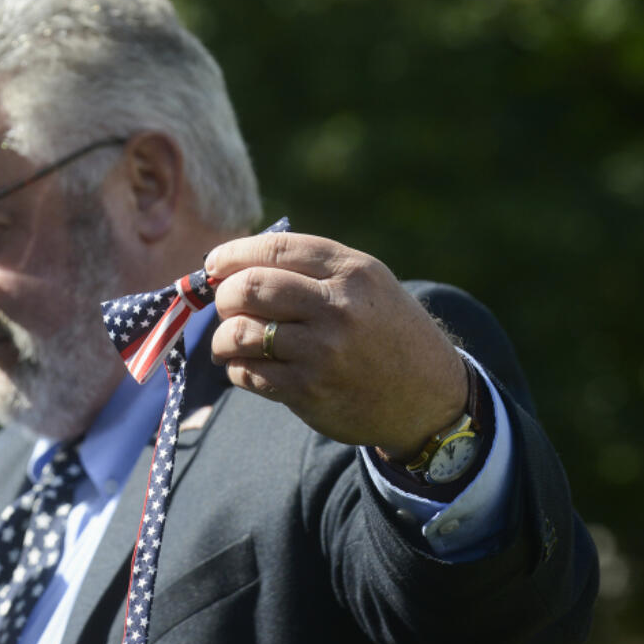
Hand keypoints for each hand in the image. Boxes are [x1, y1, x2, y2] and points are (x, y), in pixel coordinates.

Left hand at [205, 230, 466, 458]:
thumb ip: (310, 269)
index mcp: (351, 270)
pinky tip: (248, 367)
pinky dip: (237, 368)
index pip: (273, 248)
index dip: (232, 254)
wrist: (429, 395)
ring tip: (230, 343)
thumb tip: (231, 265)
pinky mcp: (309, 390)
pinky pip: (248, 373)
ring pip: (240, 333)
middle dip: (224, 296)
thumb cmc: (383, 331)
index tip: (214, 264)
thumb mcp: (365, 284)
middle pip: (248, 288)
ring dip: (223, 339)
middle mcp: (337, 307)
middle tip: (227, 307)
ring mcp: (323, 350)